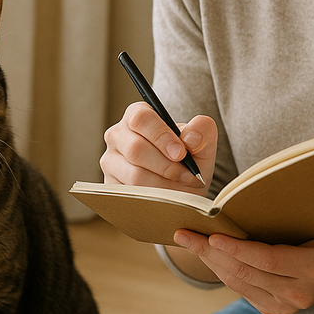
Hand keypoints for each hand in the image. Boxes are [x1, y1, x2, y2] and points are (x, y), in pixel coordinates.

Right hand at [101, 103, 216, 194]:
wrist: (182, 191)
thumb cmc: (190, 162)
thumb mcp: (203, 145)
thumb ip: (203, 132)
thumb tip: (190, 137)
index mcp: (137, 116)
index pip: (141, 118)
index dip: (161, 136)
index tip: (181, 153)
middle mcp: (118, 135)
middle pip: (135, 148)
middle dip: (166, 165)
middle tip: (187, 175)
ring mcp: (110, 161)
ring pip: (134, 175)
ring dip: (163, 184)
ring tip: (179, 186)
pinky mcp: (110, 185)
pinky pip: (131, 194)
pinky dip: (154, 197)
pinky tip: (166, 196)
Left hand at [172, 229, 313, 313]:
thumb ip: (287, 218)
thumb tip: (244, 196)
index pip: (268, 260)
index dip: (238, 249)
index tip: (211, 236)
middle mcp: (299, 292)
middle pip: (246, 272)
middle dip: (210, 253)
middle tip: (184, 234)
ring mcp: (286, 307)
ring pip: (238, 282)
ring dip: (210, 261)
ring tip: (188, 241)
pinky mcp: (274, 311)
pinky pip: (241, 289)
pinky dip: (222, 270)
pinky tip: (207, 255)